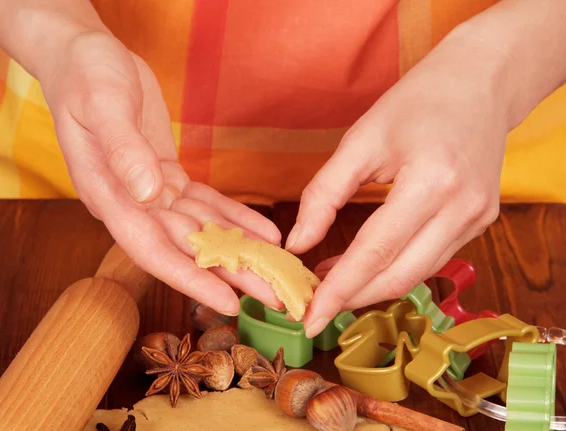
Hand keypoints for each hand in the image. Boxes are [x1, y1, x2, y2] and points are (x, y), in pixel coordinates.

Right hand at [40, 31, 282, 314]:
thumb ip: (123, 152)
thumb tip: (149, 194)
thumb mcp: (102, 107)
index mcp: (109, 196)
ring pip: (201, 230)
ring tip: (277, 270)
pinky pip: (207, 202)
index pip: (152, 250)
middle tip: (273, 296)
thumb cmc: (85, 77)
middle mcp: (131, 204)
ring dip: (239, 251)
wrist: (85, 57)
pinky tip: (264, 232)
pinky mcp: (167, 175)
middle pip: (185, 248)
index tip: (228, 301)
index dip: (190, 278)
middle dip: (229, 273)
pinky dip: (235, 217)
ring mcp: (150, 192)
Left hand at [289, 32, 508, 337]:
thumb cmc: (415, 103)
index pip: (375, 252)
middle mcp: (462, 208)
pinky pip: (432, 260)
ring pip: (417, 275)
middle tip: (315, 306)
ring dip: (373, 287)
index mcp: (430, 181)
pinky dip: (396, 269)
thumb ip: (324, 194)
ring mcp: (478, 218)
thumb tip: (296, 244)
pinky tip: (368, 265)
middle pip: (399, 276)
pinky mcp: (481, 222)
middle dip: (352, 298)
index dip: (338, 290)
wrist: (479, 83)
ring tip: (334, 283)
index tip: (309, 319)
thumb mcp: (360, 141)